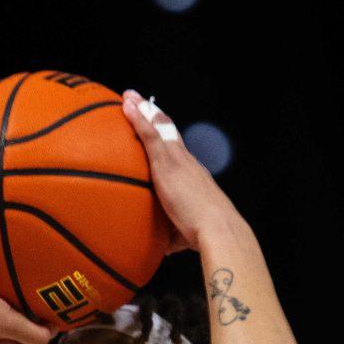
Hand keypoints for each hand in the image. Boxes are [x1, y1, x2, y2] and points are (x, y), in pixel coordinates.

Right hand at [0, 261, 53, 343]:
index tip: (48, 326)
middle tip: (38, 309)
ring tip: (23, 294)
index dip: (33, 339)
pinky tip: (3, 282)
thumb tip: (49, 339)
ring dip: (7, 306)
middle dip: (21, 322)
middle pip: (4, 332)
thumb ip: (31, 334)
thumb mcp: (9, 325)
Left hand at [121, 90, 239, 254]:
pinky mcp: (169, 162)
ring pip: (160, 128)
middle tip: (140, 102)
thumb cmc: (203, 235)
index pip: (176, 153)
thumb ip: (171, 235)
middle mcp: (187, 163)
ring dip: (144, 110)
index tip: (156, 128)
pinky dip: (139, 118)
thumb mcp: (183, 232)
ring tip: (129, 97)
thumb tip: (161, 246)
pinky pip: (151, 134)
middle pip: (169, 134)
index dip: (166, 139)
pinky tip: (127, 105)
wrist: (216, 229)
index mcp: (192, 176)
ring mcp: (178, 160)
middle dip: (155, 116)